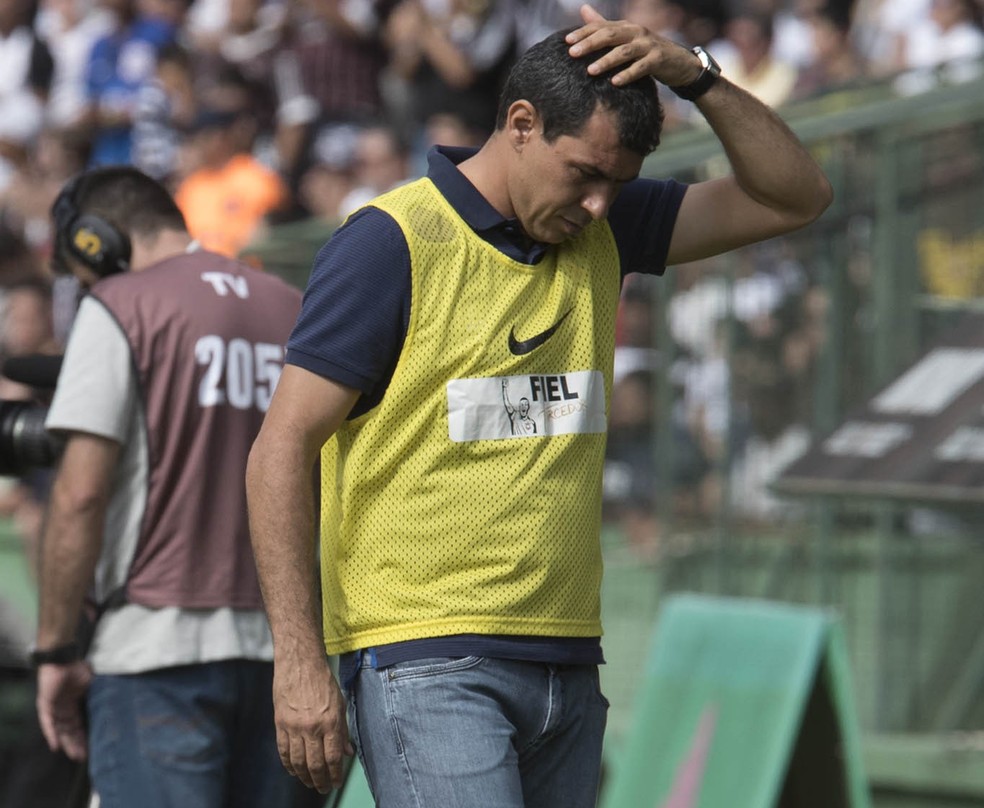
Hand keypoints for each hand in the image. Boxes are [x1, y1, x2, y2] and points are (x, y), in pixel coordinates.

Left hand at [36, 660, 92, 760]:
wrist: (63, 659)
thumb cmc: (79, 669)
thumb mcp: (94, 685)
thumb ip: (99, 696)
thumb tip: (117, 706)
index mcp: (76, 704)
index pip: (81, 724)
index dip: (86, 736)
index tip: (94, 747)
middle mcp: (65, 709)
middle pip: (71, 730)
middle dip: (77, 744)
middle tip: (83, 757)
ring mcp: (55, 708)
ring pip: (61, 730)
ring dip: (67, 742)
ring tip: (74, 755)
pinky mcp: (45, 706)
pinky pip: (48, 723)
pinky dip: (52, 734)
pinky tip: (55, 746)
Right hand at [274, 657, 353, 793]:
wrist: (300, 663)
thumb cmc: (323, 681)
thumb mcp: (340, 703)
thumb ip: (342, 730)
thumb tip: (347, 752)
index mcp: (330, 721)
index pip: (333, 757)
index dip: (335, 775)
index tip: (336, 783)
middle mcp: (312, 727)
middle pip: (315, 764)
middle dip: (320, 781)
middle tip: (323, 788)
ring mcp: (294, 726)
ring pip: (298, 761)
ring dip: (304, 776)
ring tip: (309, 783)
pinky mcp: (280, 723)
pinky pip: (283, 751)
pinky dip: (288, 764)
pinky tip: (294, 770)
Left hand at [565, 4, 701, 88]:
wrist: (679, 63)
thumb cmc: (647, 52)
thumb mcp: (626, 37)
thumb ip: (605, 26)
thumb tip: (583, 10)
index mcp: (626, 26)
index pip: (601, 26)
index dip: (583, 32)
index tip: (566, 42)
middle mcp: (637, 32)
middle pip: (610, 35)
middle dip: (590, 44)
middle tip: (572, 53)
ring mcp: (649, 45)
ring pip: (624, 51)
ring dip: (606, 61)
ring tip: (590, 71)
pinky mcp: (659, 60)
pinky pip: (641, 67)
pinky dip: (628, 74)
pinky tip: (614, 82)